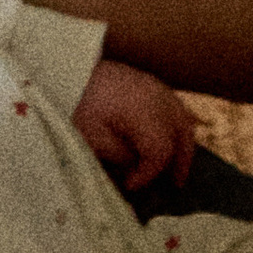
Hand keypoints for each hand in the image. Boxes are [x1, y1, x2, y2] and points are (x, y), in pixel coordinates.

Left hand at [70, 57, 195, 193]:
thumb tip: (136, 169)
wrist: (67, 67)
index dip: (148, 173)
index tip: (131, 185)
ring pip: (185, 120)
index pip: (159, 151)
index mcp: (144, 111)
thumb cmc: (76, 101)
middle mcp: (157, 97)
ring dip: (183, 146)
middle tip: (174, 185)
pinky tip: (171, 142)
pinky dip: (178, 128)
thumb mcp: (91, 135)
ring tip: (177, 168)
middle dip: (179, 162)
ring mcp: (156, 87)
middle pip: (182, 134)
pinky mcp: (150, 82)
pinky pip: (176, 107)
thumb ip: (118, 156)